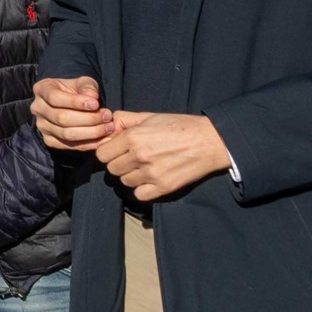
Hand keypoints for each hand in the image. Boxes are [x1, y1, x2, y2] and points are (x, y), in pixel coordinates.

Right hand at [32, 75, 113, 150]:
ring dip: (91, 132)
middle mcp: (38, 109)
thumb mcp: (82, 82)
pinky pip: (70, 145)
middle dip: (88, 119)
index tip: (95, 103)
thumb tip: (92, 96)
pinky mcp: (50, 141)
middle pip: (61, 118)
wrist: (70, 103)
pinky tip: (103, 138)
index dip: (75, 102)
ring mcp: (42, 127)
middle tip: (107, 116)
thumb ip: (87, 86)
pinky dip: (89, 143)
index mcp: (41, 90)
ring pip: (66, 134)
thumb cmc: (76, 90)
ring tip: (108, 127)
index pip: (55, 98)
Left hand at [98, 111, 231, 201]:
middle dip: (119, 163)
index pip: (102, 154)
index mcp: (133, 137)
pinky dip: (143, 189)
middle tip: (132, 158)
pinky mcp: (163, 187)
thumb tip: (106, 125)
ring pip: (125, 182)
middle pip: (112, 169)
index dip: (108, 152)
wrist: (209, 141)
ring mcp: (151, 173)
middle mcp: (139, 156)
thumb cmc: (180, 126)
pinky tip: (151, 179)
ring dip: (131, 176)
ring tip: (145, 167)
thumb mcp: (150, 116)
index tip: (117, 151)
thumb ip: (125, 120)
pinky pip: (139, 195)